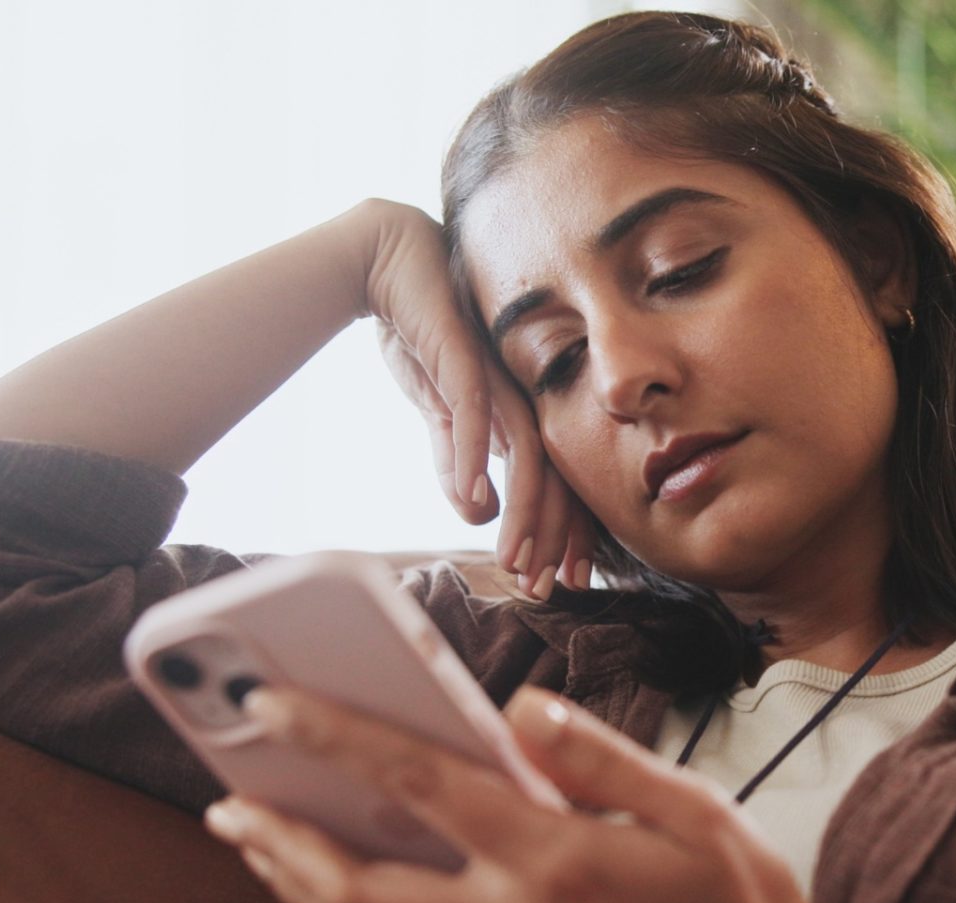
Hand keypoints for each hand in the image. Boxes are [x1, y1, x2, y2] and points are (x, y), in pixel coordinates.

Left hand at [204, 686, 906, 902]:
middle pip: (358, 888)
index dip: (335, 735)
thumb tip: (518, 706)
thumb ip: (598, 757)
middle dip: (279, 841)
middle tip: (227, 801)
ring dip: (297, 891)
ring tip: (256, 845)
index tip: (269, 700)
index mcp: (555, 861)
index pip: (421, 786)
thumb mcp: (692, 810)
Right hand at [353, 199, 594, 596]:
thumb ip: (455, 460)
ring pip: (527, 453)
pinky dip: (475, 458)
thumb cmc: (422, 332)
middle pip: (555, 474)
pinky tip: (475, 499)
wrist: (391, 262)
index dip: (564, 531)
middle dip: (551, 536)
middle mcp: (524, 394)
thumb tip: (476, 512)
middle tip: (546, 588)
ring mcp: (499, 375)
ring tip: (514, 559)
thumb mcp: (438, 411)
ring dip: (523, 511)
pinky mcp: (463, 355)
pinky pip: (476, 413)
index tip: (563, 580)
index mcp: (525, 408)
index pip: (559, 479)